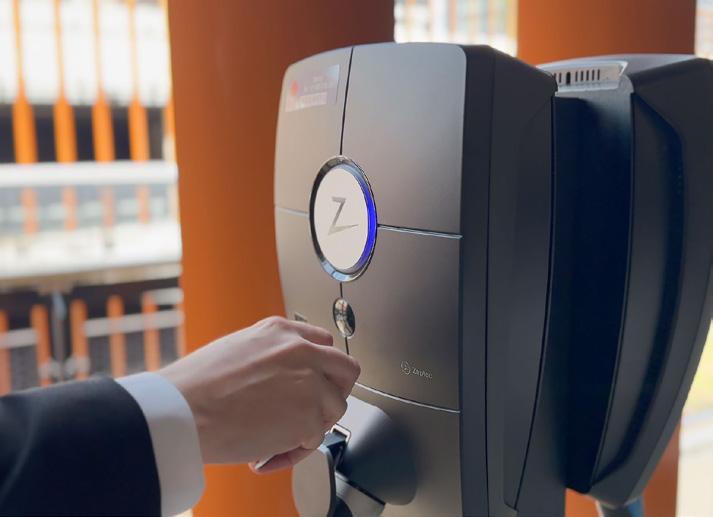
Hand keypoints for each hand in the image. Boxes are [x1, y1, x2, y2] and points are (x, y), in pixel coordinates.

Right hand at [158, 316, 359, 469]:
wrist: (183, 410)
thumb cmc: (195, 386)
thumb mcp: (236, 349)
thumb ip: (269, 356)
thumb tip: (278, 379)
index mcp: (281, 331)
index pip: (323, 343)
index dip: (320, 367)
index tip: (314, 382)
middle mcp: (303, 351)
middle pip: (346, 368)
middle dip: (335, 391)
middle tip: (316, 409)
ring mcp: (311, 383)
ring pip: (335, 407)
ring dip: (313, 425)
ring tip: (281, 436)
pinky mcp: (311, 417)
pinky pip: (316, 441)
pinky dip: (295, 452)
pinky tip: (267, 453)